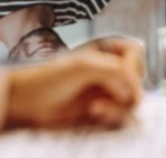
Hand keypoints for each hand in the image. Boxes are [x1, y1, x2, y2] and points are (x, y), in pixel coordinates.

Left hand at [5, 39, 144, 129]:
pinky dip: (110, 114)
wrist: (28, 100)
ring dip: (117, 106)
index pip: (134, 54)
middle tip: (111, 95)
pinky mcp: (100, 108)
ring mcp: (104, 89)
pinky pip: (118, 113)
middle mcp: (107, 69)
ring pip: (129, 98)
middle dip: (126, 89)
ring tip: (97, 108)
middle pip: (136, 78)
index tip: (124, 79)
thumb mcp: (86, 66)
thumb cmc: (51, 77)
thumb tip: (136, 93)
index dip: (132, 67)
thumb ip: (116, 72)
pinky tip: (93, 112)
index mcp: (105, 50)